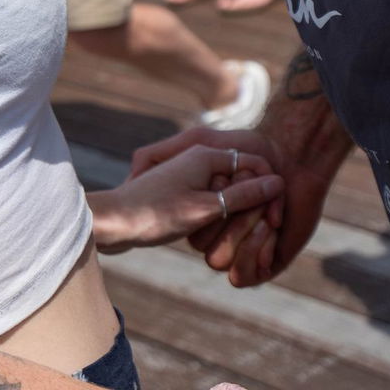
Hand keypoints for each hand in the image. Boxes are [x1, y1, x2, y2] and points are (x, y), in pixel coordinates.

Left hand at [93, 145, 280, 254]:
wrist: (113, 222)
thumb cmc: (157, 214)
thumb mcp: (206, 209)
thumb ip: (242, 195)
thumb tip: (276, 182)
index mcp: (207, 154)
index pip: (254, 163)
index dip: (268, 190)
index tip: (276, 220)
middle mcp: (199, 156)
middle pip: (241, 175)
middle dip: (252, 202)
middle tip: (260, 232)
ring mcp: (188, 171)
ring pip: (225, 188)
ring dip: (234, 210)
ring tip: (234, 235)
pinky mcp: (179, 187)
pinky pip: (210, 195)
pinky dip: (217, 212)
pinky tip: (212, 231)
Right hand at [130, 126, 324, 287]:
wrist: (300, 154)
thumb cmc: (254, 145)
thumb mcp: (205, 141)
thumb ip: (167, 151)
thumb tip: (135, 168)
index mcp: (201, 211)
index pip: (187, 228)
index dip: (206, 209)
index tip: (223, 184)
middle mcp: (218, 232)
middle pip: (205, 247)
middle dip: (232, 222)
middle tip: (256, 200)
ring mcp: (241, 246)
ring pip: (223, 261)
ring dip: (246, 236)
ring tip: (270, 215)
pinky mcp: (266, 258)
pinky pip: (247, 275)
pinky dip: (258, 253)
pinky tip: (274, 228)